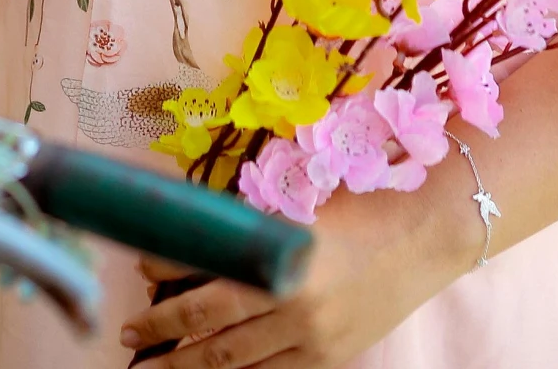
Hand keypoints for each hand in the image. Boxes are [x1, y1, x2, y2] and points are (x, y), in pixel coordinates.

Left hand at [118, 181, 470, 366]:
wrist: (426, 235)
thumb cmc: (362, 204)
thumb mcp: (300, 210)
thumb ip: (254, 231)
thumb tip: (201, 234)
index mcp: (287, 266)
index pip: (210, 287)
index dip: (170, 287)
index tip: (142, 272)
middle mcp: (297, 312)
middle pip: (214, 339)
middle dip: (166, 339)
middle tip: (131, 335)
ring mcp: (315, 343)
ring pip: (238, 367)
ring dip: (192, 366)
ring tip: (158, 366)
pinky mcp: (330, 360)